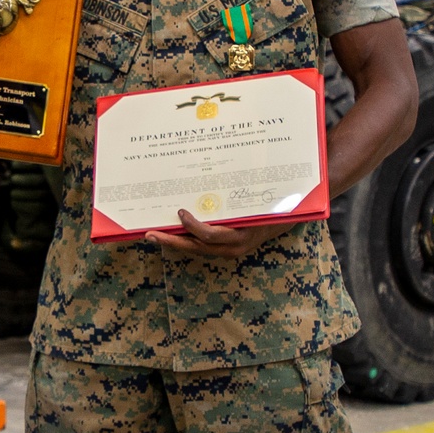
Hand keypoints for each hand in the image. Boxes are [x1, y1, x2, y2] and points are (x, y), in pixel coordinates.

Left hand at [145, 209, 292, 259]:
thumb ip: (241, 198)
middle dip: (172, 241)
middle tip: (151, 234)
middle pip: (196, 247)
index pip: (211, 236)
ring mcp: (226, 251)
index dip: (193, 226)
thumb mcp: (259, 203)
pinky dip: (184, 239)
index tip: (181, 212)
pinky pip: (200, 246)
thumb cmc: (272, 209)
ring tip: (154, 234)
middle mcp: (232, 248)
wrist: (283, 223)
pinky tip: (170, 232)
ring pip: (195, 248)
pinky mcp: (222, 249)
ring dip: (174, 241)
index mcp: (241, 237)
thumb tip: (222, 181)